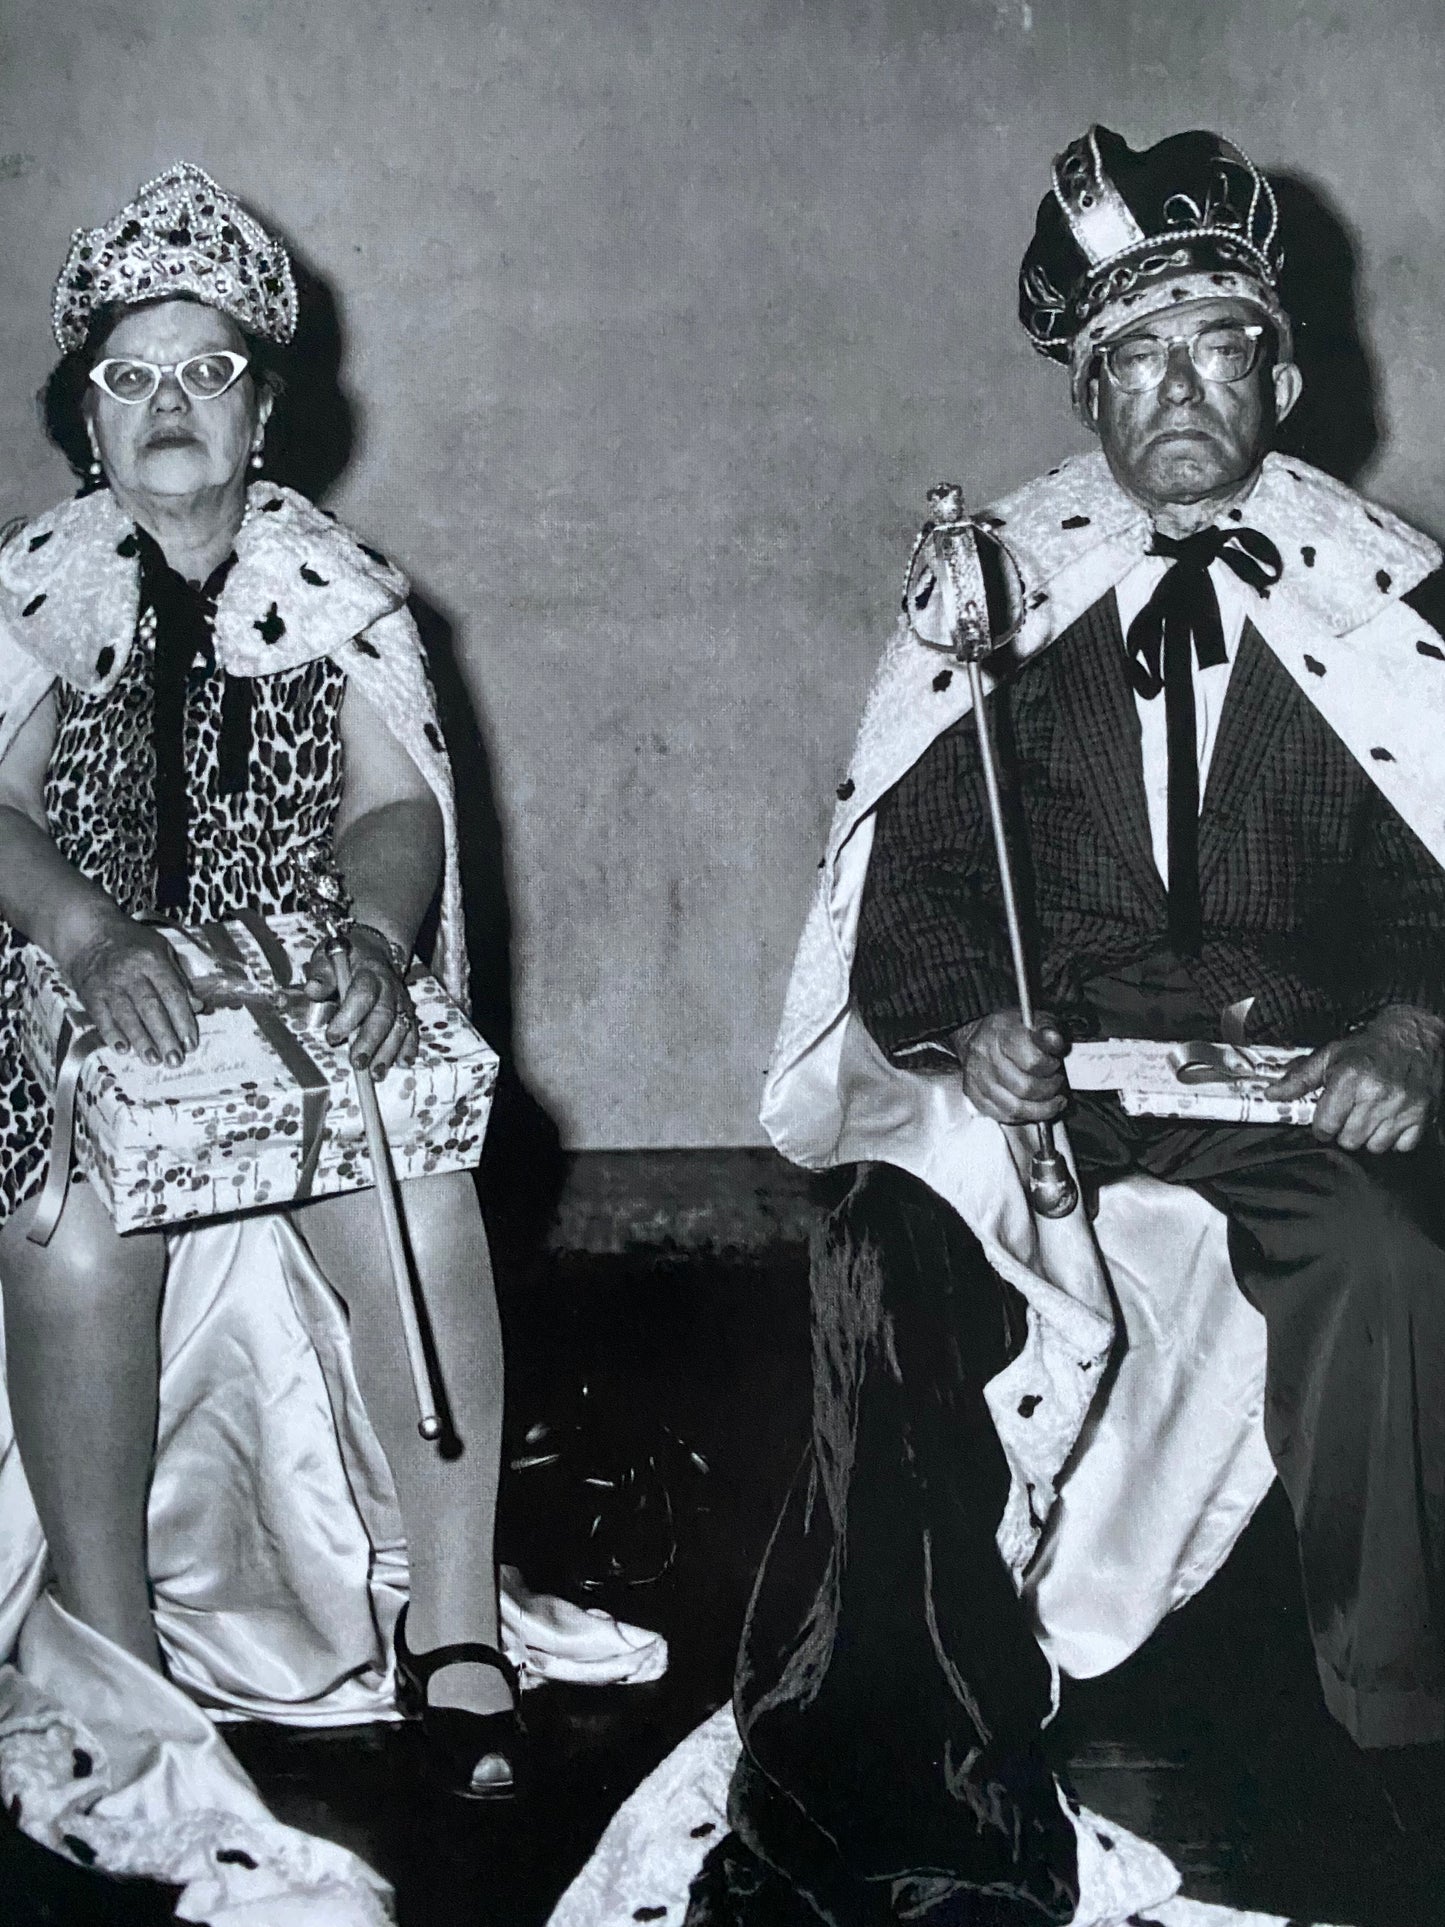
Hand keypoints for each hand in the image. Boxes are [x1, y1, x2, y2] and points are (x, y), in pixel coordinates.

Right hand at [64, 915, 201, 1065]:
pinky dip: (112, 1034)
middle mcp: (130, 973)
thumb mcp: (162, 950)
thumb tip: (197, 1006)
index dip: (183, 1020)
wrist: (88, 934)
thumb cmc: (132, 943)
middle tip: (175, 1060)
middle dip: (164, 1037)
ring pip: (126, 1016)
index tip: (191, 1043)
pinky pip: (101, 1017)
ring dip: (141, 1041)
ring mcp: (108, 984)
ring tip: (153, 1061)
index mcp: (152, 960)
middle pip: (150, 1008)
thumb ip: (180, 978)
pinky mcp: (89, 993)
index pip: (172, 993)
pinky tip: (123, 1050)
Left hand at [304, 926, 417, 1077]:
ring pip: (400, 1027)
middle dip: (371, 1042)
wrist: (373, 949)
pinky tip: (402, 1063)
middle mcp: (390, 986)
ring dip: (389, 1052)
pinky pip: (412, 1030)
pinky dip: (409, 1047)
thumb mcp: (328, 957)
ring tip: (376, 1073)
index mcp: (368, 972)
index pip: (363, 994)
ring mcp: (401, 1000)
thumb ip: (321, 974)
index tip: (332, 1036)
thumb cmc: (345, 957)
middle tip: (358, 1063)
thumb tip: (314, 990)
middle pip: (384, 1016)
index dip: (349, 1017)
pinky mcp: (407, 1011)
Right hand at [956, 1009, 1067, 1124]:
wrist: (978, 1035)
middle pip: (1025, 1088)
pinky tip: (1033, 1108)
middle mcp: (986, 1057)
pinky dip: (1023, 1116)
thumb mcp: (1034, 1019)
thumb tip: (1055, 1041)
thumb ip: (1048, 1030)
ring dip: (1041, 1109)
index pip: (1032, 1062)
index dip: (1050, 1067)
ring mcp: (978, 1080)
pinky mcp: (975, 1096)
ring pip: (1015, 1108)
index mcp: (1002, 1034)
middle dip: (1049, 1090)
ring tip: (1051, 1101)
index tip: (1055, 1063)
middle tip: (1055, 1083)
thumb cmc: (1009, 1029)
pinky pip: (1003, 1116)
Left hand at [1267, 1004, 1444, 1153]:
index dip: (1322, 1124)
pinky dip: (1395, 1138)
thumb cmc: (1368, 1047)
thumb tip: (1271, 1094)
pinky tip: (1391, 1119)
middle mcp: (1376, 1094)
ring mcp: (1402, 1107)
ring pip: (1374, 1147)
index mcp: (1349, 1078)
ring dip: (1369, 1136)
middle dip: (1345, 1130)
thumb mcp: (1330, 1056)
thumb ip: (1300, 1078)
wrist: (1414, 1036)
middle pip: (1349, 1140)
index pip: (1325, 1126)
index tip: (1327, 1118)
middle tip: (1351, 1114)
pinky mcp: (1422, 1115)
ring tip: (1371, 1115)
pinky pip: (1402, 1146)